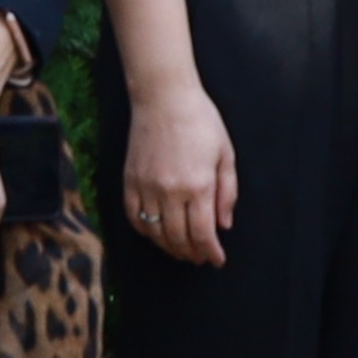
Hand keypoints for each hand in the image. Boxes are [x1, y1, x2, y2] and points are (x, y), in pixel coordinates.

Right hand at [126, 83, 240, 261]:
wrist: (164, 98)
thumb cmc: (201, 122)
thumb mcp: (225, 154)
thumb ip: (227, 192)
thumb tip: (224, 225)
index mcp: (199, 185)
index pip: (203, 234)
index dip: (211, 253)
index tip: (217, 260)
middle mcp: (171, 191)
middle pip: (178, 239)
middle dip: (192, 254)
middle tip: (200, 258)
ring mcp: (146, 187)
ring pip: (155, 233)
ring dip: (169, 247)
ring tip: (181, 250)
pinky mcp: (129, 181)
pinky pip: (134, 217)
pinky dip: (145, 231)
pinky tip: (156, 233)